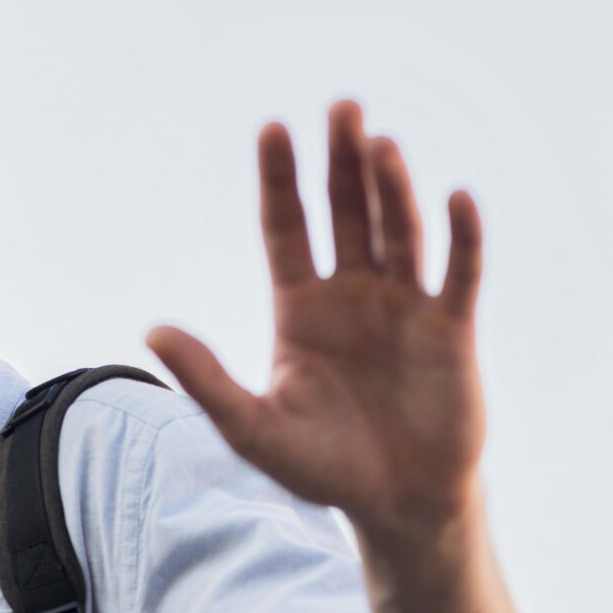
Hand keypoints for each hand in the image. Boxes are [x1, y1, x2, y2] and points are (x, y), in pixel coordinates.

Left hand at [146, 101, 486, 550]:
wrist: (397, 505)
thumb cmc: (324, 468)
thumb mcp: (253, 429)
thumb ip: (207, 379)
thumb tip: (152, 329)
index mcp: (301, 308)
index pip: (287, 228)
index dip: (280, 180)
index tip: (272, 128)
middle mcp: (353, 294)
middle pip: (346, 212)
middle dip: (342, 162)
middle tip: (341, 107)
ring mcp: (404, 306)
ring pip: (399, 232)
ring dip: (393, 189)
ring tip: (381, 144)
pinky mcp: (450, 330)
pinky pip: (458, 274)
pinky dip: (460, 237)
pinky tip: (456, 199)